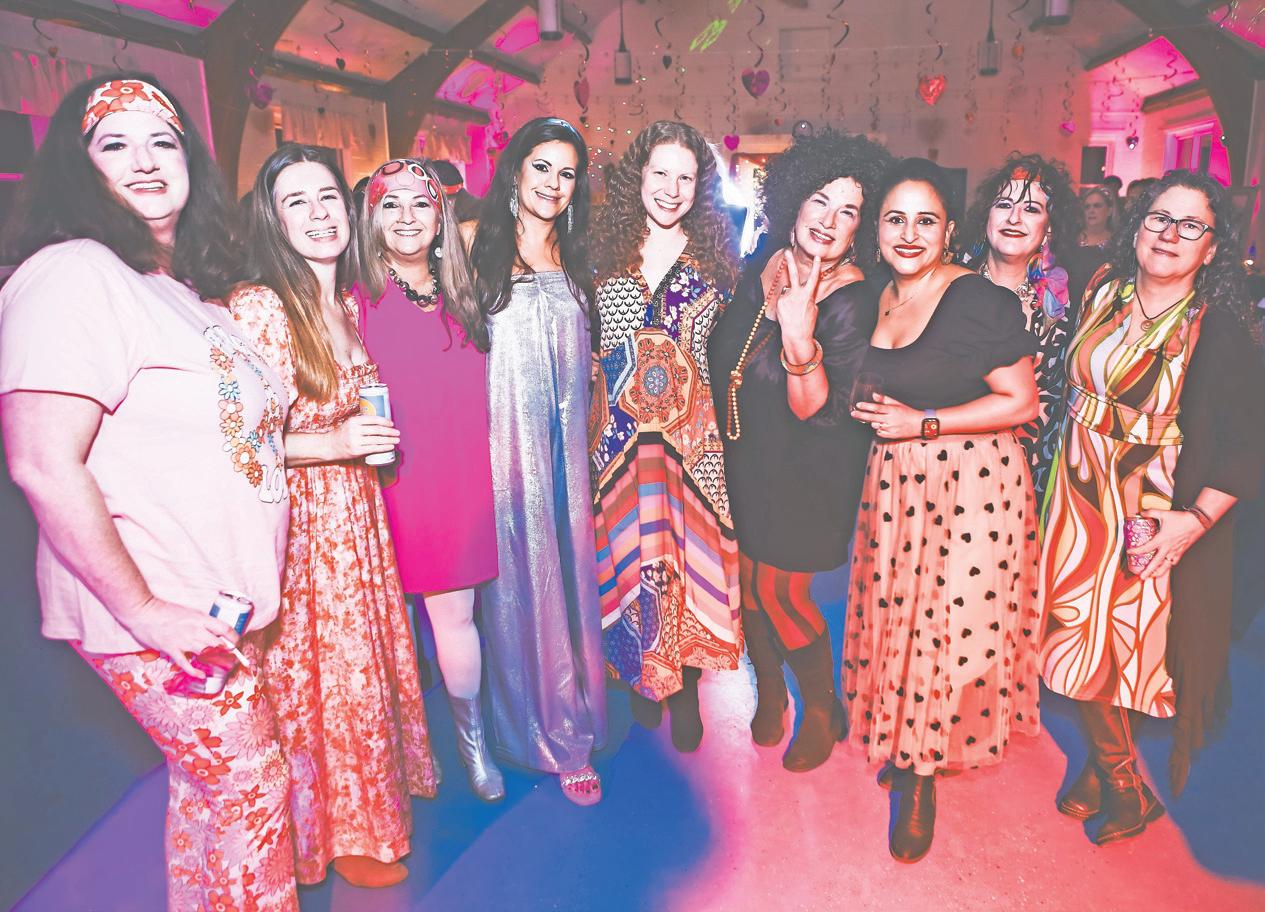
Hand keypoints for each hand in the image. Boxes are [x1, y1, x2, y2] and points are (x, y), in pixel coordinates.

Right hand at [119, 596, 237, 677]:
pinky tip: (201, 675)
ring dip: (214, 662)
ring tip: (221, 667)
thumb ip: (200, 622)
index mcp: (201, 618)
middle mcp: (195, 630)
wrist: (143, 612)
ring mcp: (183, 641)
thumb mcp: (188, 612)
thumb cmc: (165, 610)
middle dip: (227, 653)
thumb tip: (212, 632)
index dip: (234, 638)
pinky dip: (194, 671)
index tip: (236, 643)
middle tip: (231, 658)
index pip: (225, 629)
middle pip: (218, 644)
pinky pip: (186, 664)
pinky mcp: (171, 650)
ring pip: (206, 654)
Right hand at [330, 415, 398, 459]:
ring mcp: (355, 441)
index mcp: (354, 421)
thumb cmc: (342, 434)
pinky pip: (373, 448)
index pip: (373, 419)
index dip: (384, 421)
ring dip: (389, 440)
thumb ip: (362, 422)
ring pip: (377, 440)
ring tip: (397, 440)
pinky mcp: (357, 451)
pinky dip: (384, 447)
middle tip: (397, 433)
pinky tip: (390, 446)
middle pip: (377, 430)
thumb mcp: (350, 424)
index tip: (392, 424)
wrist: (329, 446)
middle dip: (390, 432)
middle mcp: (354, 430)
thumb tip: (380, 421)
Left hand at [775, 249, 821, 351]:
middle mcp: (797, 294)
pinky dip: (785, 302)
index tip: (817, 256)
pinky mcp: (779, 302)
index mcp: (808, 295)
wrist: (796, 334)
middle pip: (794, 275)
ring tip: (793, 309)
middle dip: (791, 262)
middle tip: (787, 251)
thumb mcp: (813, 308)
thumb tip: (801, 292)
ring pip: (788, 290)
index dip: (816, 267)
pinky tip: (788, 311)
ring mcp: (787, 297)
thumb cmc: (807, 322)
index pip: (813, 278)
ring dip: (790, 296)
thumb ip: (808, 297)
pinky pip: (783, 297)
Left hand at [850, 394, 921, 438]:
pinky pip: (879, 432)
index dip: (866, 406)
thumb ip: (884, 399)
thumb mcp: (897, 403)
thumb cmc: (907, 412)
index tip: (858, 405)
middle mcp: (890, 420)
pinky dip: (879, 429)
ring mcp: (890, 429)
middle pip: (872, 418)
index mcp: (892, 410)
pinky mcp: (891, 436)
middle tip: (853, 413)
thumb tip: (873, 395)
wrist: (918, 425)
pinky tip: (884, 425)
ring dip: (874, 422)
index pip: (876, 408)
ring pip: (875, 425)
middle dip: (861, 416)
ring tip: (880, 419)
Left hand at [1128, 508, 1203, 579]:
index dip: (1137, 551)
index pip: (1146, 547)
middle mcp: (1168, 548)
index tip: (1129, 552)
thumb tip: (1141, 512)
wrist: (1198, 522)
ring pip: (1166, 566)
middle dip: (1148, 571)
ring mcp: (1176, 551)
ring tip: (1152, 576)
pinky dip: (1168, 567)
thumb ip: (1150, 512)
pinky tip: (1165, 568)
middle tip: (1141, 577)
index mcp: (1162, 539)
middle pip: (1156, 563)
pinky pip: (1174, 562)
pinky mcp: (1182, 552)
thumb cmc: (1181, 518)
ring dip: (1158, 572)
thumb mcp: (1163, 513)